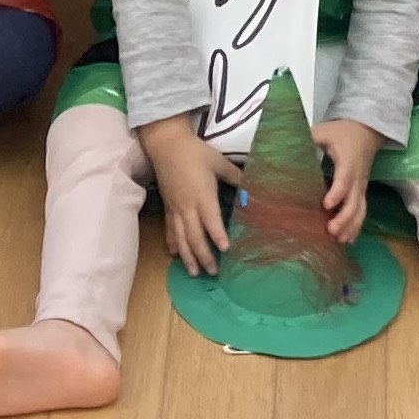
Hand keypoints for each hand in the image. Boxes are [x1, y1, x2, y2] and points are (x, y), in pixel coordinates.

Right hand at [144, 118, 232, 275]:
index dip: (218, 235)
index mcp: (202, 195)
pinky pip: (169, 230)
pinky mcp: (168, 207)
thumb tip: (252, 189)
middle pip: (195, 236)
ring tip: (194, 273)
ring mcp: (176, 209)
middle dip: (204, 255)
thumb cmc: (195, 153)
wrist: (166, 145)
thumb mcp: (218, 162)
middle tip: (213, 272)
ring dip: (188, 257)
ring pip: (181, 238)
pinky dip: (172, 244)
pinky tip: (175, 255)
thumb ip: (236, 176)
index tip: (226, 250)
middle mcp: (188, 206)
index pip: (211, 220)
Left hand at [318, 118, 385, 242]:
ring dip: (351, 226)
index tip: (325, 205)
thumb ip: (308, 138)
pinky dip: (355, 226)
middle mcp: (357, 178)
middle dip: (344, 218)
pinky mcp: (361, 192)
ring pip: (360, 210)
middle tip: (330, 230)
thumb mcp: (325, 131)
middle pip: (354, 202)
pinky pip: (361, 211)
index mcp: (348, 162)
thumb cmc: (343, 132)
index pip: (344, 180)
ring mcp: (361, 187)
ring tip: (339, 240)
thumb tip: (285, 145)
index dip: (336, 193)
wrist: (367, 132)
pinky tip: (347, 240)